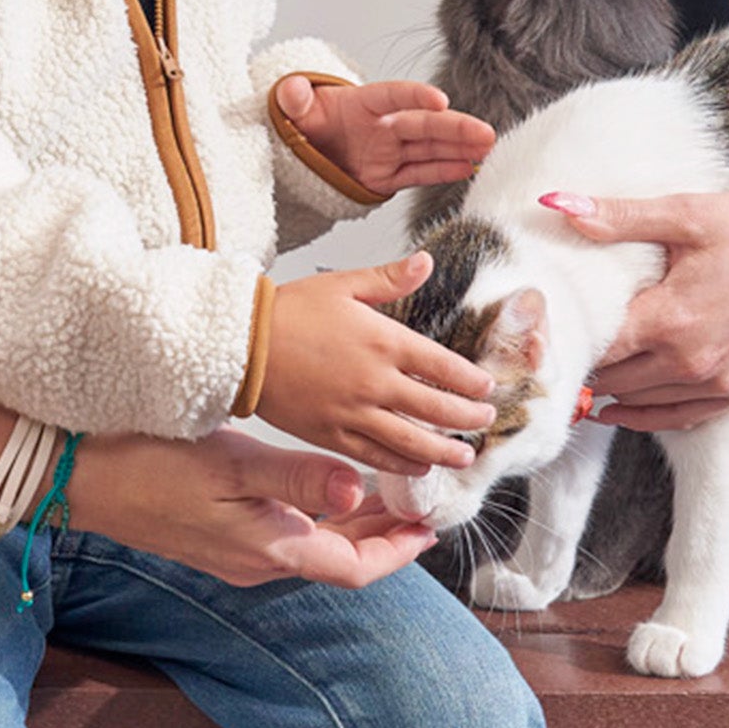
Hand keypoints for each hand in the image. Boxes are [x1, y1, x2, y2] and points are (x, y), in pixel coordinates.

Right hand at [66, 426, 438, 587]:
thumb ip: (297, 478)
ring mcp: (234, 552)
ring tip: (383, 489)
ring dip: (350, 522)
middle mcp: (256, 561)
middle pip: (338, 557)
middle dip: (383, 533)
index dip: (398, 551)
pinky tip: (317, 484)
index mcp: (267, 549)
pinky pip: (283, 533)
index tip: (428, 525)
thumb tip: (355, 490)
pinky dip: (314, 513)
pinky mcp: (216, 536)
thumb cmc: (149, 465)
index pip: (354, 567)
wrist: (79, 477)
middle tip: (418, 501)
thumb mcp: (231, 465)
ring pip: (312, 544)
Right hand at [254, 251, 496, 473]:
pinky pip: (376, 456)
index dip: (473, 382)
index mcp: (383, 341)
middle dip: (469, 419)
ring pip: (412, 441)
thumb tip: (426, 262)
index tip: (488, 389)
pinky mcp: (331, 436)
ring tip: (465, 456)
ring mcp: (353, 413)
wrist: (240, 345)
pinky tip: (419, 466)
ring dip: (445, 451)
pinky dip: (403, 465)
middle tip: (486, 422)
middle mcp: (374, 382)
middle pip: (437, 409)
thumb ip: (389, 278)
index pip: (445, 367)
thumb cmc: (289, 311)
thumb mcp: (342, 285)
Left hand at [274, 77, 495, 195]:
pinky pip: (418, 173)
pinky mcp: (388, 175)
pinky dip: (442, 171)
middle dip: (455, 128)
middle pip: (423, 124)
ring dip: (459, 149)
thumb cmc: (308, 121)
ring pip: (429, 148)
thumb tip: (291, 88)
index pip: (392, 95)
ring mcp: (390, 150)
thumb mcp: (294, 110)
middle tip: (485, 133)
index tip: (439, 99)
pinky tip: (467, 169)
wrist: (307, 146)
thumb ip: (293, 100)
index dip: (415, 95)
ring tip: (489, 150)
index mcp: (363, 103)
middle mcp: (384, 125)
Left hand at [548, 187, 728, 431]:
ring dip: (611, 394)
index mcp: (672, 319)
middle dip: (582, 368)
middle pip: (614, 379)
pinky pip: (683, 416)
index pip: (597, 345)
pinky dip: (650, 415)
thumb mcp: (687, 213)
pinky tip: (625, 408)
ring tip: (577, 380)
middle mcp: (693, 361)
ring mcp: (721, 382)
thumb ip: (619, 218)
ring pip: (643, 404)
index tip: (541, 331)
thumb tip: (557, 204)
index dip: (566, 340)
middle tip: (551, 357)